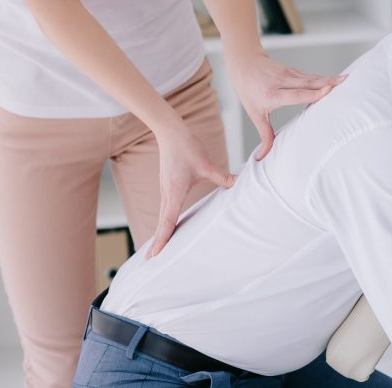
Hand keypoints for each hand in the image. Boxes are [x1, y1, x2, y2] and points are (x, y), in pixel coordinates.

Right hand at [147, 125, 235, 258]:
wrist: (170, 132)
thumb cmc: (186, 147)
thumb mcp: (206, 164)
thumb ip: (222, 177)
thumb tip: (238, 185)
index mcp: (173, 192)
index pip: (167, 221)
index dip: (162, 239)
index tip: (155, 254)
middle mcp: (166, 194)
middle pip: (162, 223)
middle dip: (157, 242)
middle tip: (152, 260)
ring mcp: (165, 190)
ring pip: (163, 216)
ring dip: (161, 232)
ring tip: (159, 249)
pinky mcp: (168, 186)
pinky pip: (166, 208)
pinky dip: (165, 220)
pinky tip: (170, 225)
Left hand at [226, 51, 342, 159]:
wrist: (244, 64)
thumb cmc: (249, 91)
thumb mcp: (254, 113)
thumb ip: (264, 134)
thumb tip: (263, 157)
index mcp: (272, 94)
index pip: (295, 94)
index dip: (312, 93)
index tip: (327, 90)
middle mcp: (282, 82)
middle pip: (308, 83)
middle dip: (327, 82)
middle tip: (345, 83)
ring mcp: (289, 74)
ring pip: (312, 77)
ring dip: (330, 79)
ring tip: (347, 80)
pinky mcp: (294, 70)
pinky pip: (312, 76)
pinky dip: (325, 78)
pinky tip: (338, 80)